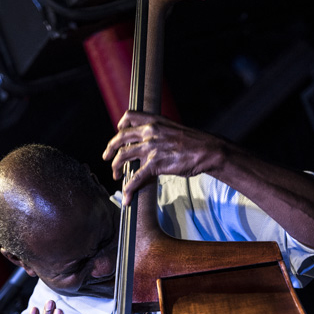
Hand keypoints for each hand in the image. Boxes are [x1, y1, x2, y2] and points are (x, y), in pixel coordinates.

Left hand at [102, 110, 223, 203]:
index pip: (129, 116)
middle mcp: (149, 132)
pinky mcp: (155, 164)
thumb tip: (151, 142)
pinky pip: (136, 177)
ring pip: (123, 156)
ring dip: (116, 167)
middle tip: (106, 157)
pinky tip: (127, 197)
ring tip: (115, 175)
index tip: (118, 132)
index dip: (120, 125)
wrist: (207, 150)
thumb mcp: (173, 130)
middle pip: (120, 138)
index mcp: (154, 121)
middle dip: (110, 148)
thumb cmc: (194, 142)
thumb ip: (159, 133)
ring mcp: (151, 148)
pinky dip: (129, 189)